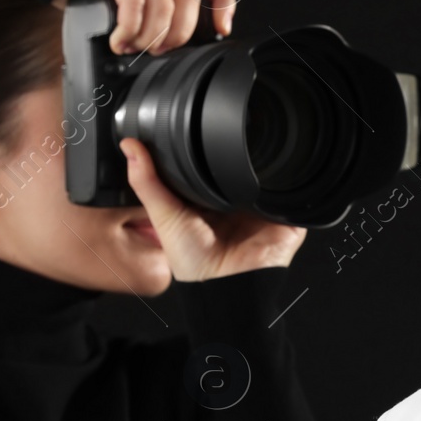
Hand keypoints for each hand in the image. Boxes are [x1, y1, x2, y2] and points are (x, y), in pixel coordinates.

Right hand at [46, 0, 237, 54]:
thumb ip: (147, 5)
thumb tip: (166, 42)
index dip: (224, 4)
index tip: (223, 30)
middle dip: (178, 35)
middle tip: (157, 51)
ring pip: (165, 5)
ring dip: (149, 36)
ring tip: (130, 47)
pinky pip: (136, 3)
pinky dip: (130, 29)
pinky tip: (118, 39)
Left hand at [120, 137, 307, 280]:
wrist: (227, 287)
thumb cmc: (194, 264)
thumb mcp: (164, 215)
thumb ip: (147, 181)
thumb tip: (130, 146)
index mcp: (209, 202)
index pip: (208, 169)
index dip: (201, 153)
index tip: (194, 133)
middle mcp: (236, 204)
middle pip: (238, 169)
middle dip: (234, 159)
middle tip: (224, 149)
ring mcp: (262, 210)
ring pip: (267, 177)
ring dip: (262, 170)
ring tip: (249, 170)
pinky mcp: (284, 217)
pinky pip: (290, 194)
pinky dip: (285, 186)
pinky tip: (272, 181)